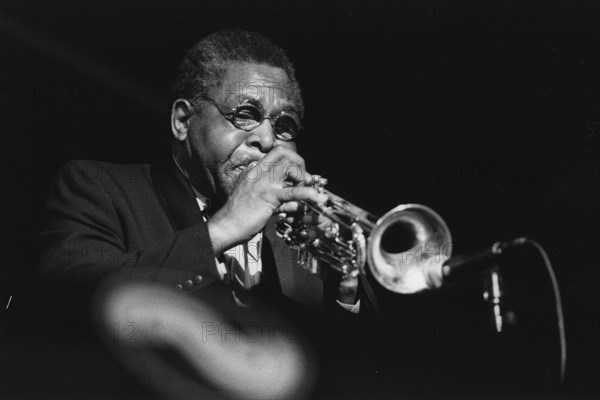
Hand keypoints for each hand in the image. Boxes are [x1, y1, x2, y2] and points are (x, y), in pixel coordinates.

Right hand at [207, 146, 326, 255]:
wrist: (226, 226)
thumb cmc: (238, 217)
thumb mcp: (255, 199)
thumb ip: (275, 197)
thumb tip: (293, 201)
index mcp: (253, 171)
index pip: (275, 153)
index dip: (291, 159)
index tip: (298, 173)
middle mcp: (258, 172)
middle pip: (284, 153)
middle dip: (299, 163)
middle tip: (305, 179)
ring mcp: (264, 182)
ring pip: (290, 168)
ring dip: (303, 177)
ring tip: (309, 190)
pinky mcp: (269, 196)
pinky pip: (293, 192)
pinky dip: (307, 193)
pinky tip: (316, 197)